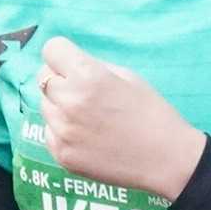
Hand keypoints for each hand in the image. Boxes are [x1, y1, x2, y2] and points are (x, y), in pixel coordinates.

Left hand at [38, 37, 206, 196]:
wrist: (166, 159)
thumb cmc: (152, 113)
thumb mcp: (128, 76)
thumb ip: (92, 67)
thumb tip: (68, 65)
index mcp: (88, 76)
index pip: (51, 50)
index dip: (63, 56)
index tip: (72, 64)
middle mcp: (69, 102)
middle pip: (44, 78)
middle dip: (61, 80)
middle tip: (84, 93)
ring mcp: (63, 131)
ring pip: (45, 106)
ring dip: (60, 106)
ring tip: (90, 118)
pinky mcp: (62, 155)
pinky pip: (49, 133)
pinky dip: (63, 132)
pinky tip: (88, 137)